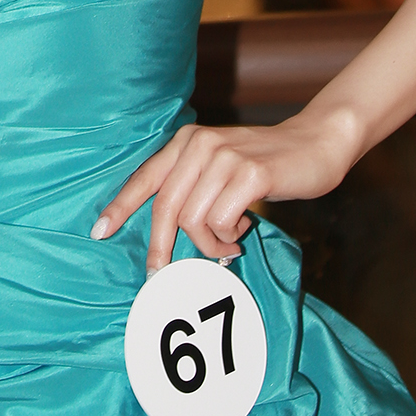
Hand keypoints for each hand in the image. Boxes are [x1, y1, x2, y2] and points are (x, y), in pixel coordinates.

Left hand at [90, 113, 360, 272]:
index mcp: (188, 142)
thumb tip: (167, 233)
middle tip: (163, 273)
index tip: (99, 232)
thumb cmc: (265, 163)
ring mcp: (226, 157)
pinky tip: (245, 227)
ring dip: (210, 242)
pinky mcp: (252, 173)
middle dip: (161, 246)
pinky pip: (223, 220)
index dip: (120, 206)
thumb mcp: (221, 166)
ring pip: (195, 220)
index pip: (146, 177)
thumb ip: (193, 188)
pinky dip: (229, 235)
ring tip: (230, 240)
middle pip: (166, 207)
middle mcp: (201, 144)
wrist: (316, 143)